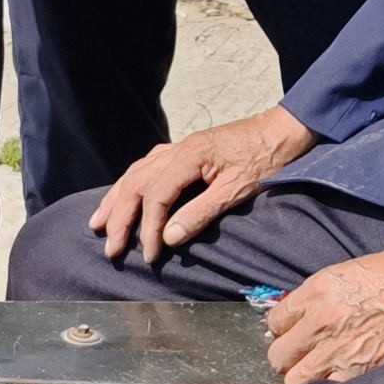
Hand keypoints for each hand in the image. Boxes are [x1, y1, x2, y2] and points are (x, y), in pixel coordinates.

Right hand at [86, 106, 315, 263]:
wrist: (284, 129)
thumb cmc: (266, 158)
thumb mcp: (237, 189)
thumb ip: (201, 213)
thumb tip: (168, 237)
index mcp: (189, 156)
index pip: (156, 196)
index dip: (148, 228)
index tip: (149, 254)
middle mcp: (178, 149)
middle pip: (137, 183)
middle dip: (120, 217)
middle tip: (110, 247)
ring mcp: (180, 147)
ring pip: (137, 172)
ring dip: (117, 198)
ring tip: (99, 222)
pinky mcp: (187, 149)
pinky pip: (149, 165)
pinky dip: (132, 182)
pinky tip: (125, 191)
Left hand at [264, 248, 383, 383]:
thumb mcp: (347, 273)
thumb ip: (319, 295)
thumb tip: (300, 314)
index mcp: (316, 292)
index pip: (276, 320)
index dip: (283, 327)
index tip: (292, 330)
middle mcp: (319, 322)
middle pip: (279, 354)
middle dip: (287, 354)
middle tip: (301, 353)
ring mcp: (336, 351)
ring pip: (294, 379)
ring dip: (302, 375)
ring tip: (315, 370)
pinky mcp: (355, 371)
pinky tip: (333, 379)